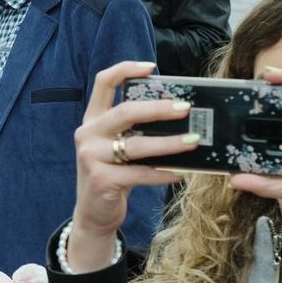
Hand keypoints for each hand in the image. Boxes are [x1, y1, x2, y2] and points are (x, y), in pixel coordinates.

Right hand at [67, 61, 199, 272]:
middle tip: (186, 108)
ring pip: (135, 145)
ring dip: (169, 143)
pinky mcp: (101, 180)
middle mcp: (88, 134)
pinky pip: (140, 174)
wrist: (94, 214)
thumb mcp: (118, 147)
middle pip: (125, 111)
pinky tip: (180, 173)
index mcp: (93, 120)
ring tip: (193, 141)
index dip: (126, 69)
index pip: (103, 83)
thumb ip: (134, 130)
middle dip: (158, 109)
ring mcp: (91, 157)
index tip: (153, 68)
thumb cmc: (114, 175)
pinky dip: (163, 173)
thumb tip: (178, 114)